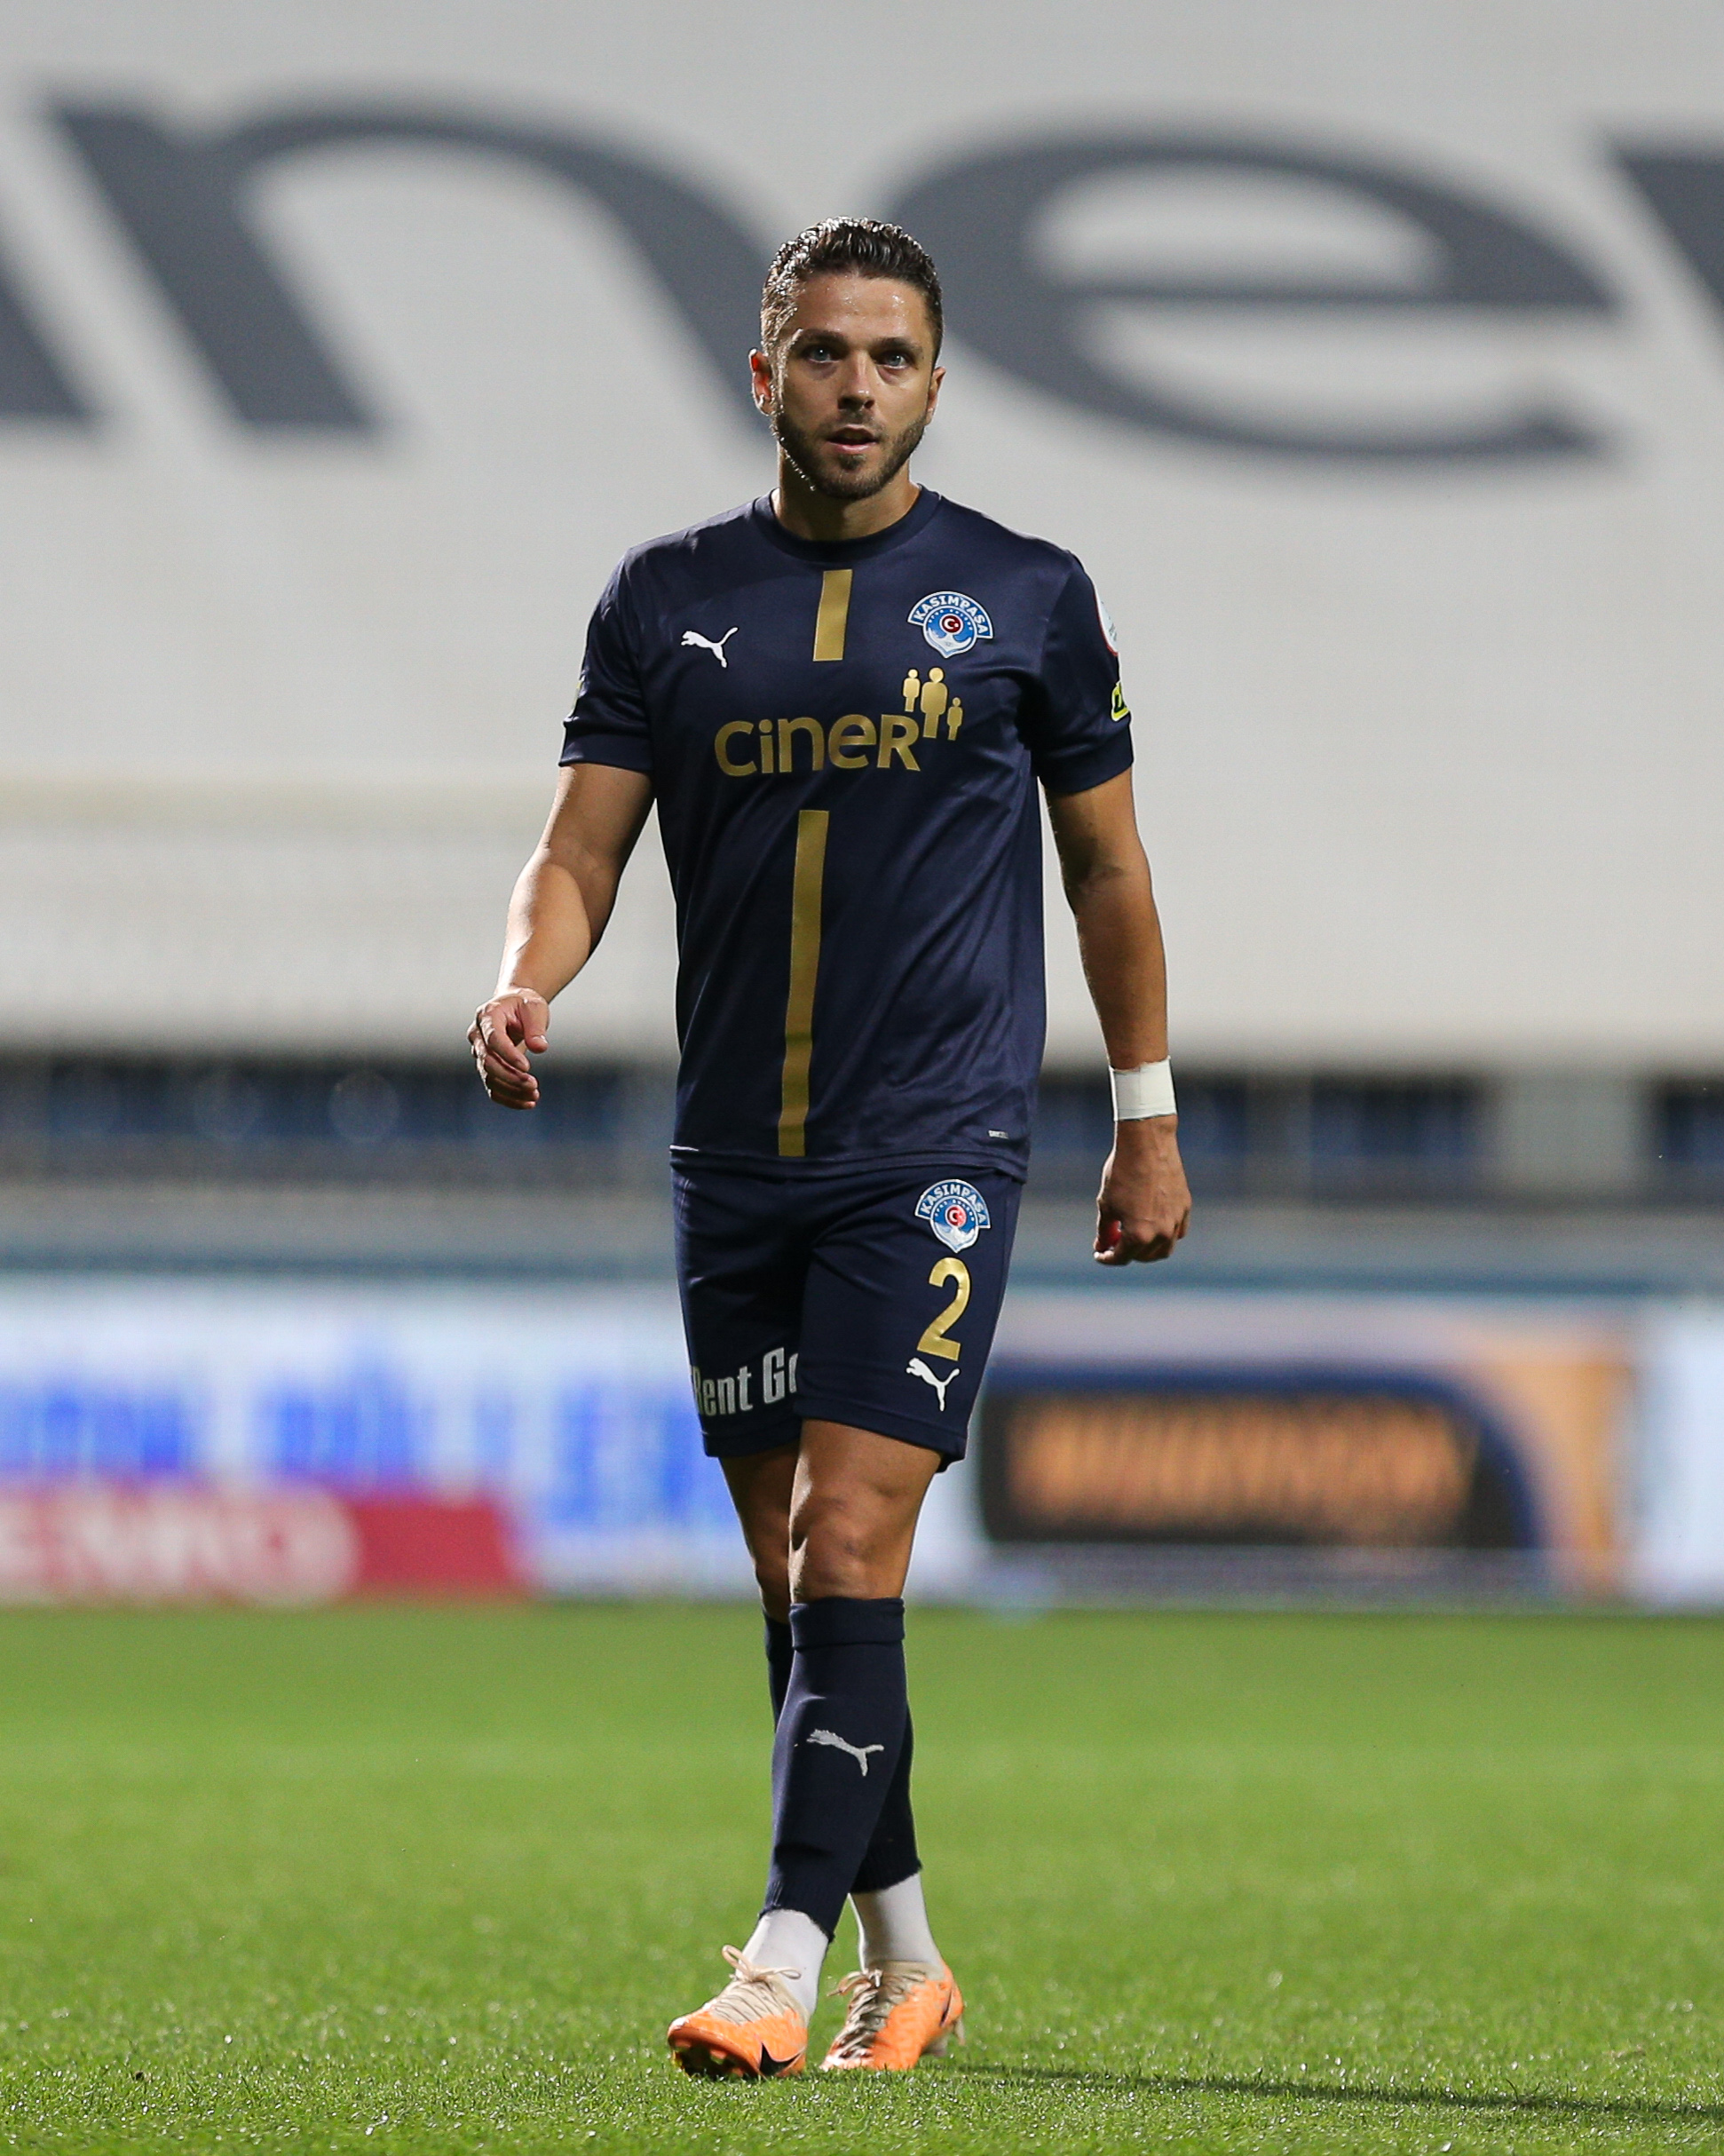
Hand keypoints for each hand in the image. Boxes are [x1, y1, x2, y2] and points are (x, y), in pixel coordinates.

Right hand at [468, 988, 550, 1108]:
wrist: (515, 1006)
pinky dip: (509, 1098)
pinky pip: (493, 1088)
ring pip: (489, 1078)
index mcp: (487, 1016)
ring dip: (511, 1090)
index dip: (508, 1055)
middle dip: (510, 1076)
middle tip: (533, 1084)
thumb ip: (536, 1027)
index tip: (527, 1067)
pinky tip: (528, 1103)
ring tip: (534, 1095)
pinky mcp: (487, 1067)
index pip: (493, 1040)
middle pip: (487, 1062)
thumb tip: (539, 1049)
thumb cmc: (524, 1005)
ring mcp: (479, 1053)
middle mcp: (477, 1036)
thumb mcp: (534, 1008)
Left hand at [1094, 1117, 1190, 1264]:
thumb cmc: (1122, 1172)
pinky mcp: (1185, 1207)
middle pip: (1143, 1256)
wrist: (1148, 1144)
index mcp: (1138, 1235)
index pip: (1122, 1258)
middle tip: (1114, 1243)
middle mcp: (1161, 1233)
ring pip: (1164, 1249)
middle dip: (1127, 1253)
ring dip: (1147, 1250)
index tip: (1100, 1254)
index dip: (1107, 1258)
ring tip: (1134, 1238)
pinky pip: (1177, 1232)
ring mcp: (1176, 1221)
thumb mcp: (1106, 1203)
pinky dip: (1165, 1236)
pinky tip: (1153, 1227)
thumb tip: (1102, 1244)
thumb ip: (1105, 1229)